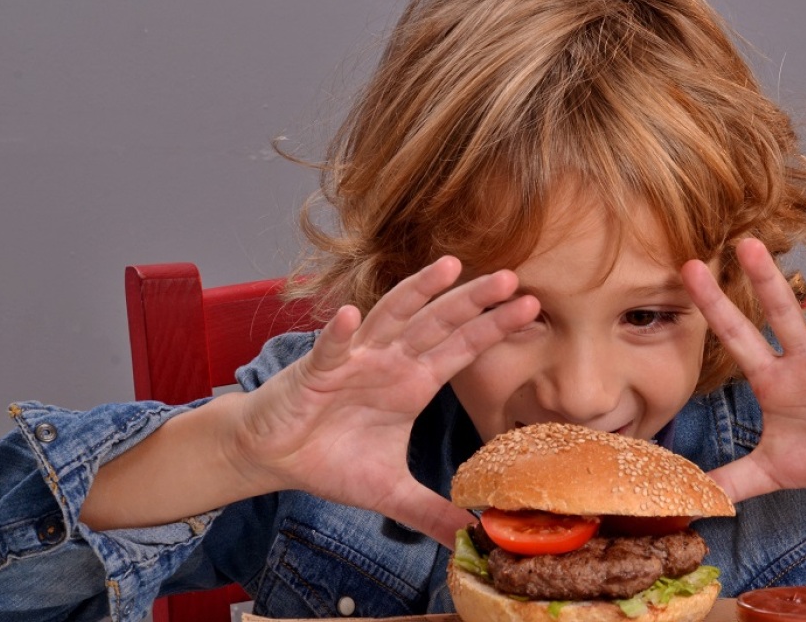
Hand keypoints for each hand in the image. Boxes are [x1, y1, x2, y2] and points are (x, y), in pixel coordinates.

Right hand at [230, 256, 539, 545]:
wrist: (274, 456)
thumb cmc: (331, 460)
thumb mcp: (391, 493)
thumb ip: (432, 512)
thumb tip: (472, 539)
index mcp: (414, 383)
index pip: (463, 349)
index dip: (494, 328)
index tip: (531, 309)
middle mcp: (391, 362)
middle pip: (439, 323)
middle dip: (474, 301)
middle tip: (512, 279)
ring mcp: (355, 360)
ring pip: (392, 318)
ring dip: (418, 292)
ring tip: (449, 266)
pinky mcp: (316, 371)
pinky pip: (330, 349)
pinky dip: (338, 333)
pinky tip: (347, 314)